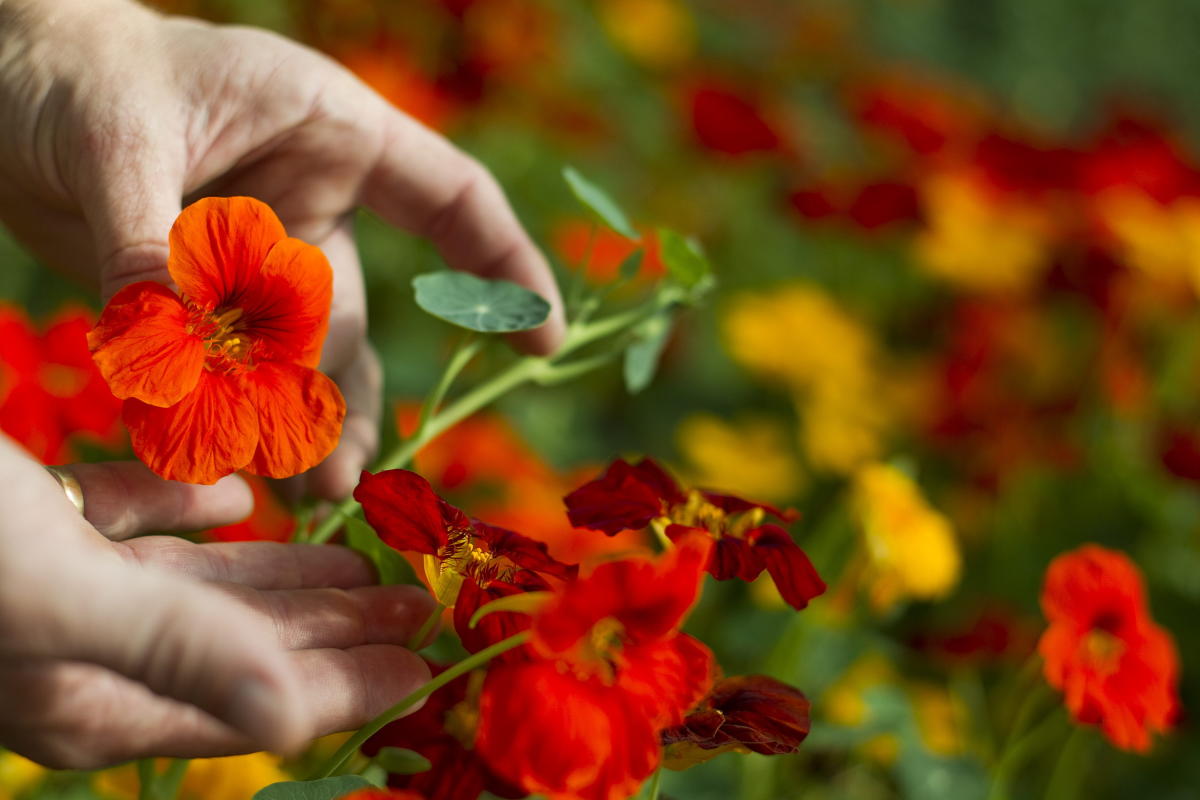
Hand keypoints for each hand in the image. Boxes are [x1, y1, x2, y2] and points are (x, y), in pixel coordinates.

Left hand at [0, 0, 565, 498]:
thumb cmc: (70, 70)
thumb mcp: (117, 142)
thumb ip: (152, 245)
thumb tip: (173, 352)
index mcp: (327, 132)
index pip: (449, 197)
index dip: (505, 266)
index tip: (545, 340)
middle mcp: (307, 199)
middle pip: (354, 312)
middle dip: (348, 395)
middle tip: (336, 473)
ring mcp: (257, 253)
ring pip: (300, 355)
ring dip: (304, 423)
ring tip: (310, 491)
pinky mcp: (203, 296)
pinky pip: (234, 368)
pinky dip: (235, 416)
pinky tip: (237, 465)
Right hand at [0, 436, 435, 767]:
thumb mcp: (62, 597)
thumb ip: (178, 650)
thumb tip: (290, 720)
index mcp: (95, 697)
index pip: (255, 701)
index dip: (345, 687)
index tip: (422, 671)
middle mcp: (84, 653)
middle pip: (243, 645)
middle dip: (338, 629)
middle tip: (419, 607)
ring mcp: (60, 587)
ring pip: (199, 586)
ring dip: (284, 574)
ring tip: (362, 565)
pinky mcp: (36, 522)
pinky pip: (133, 520)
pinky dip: (188, 510)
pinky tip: (238, 498)